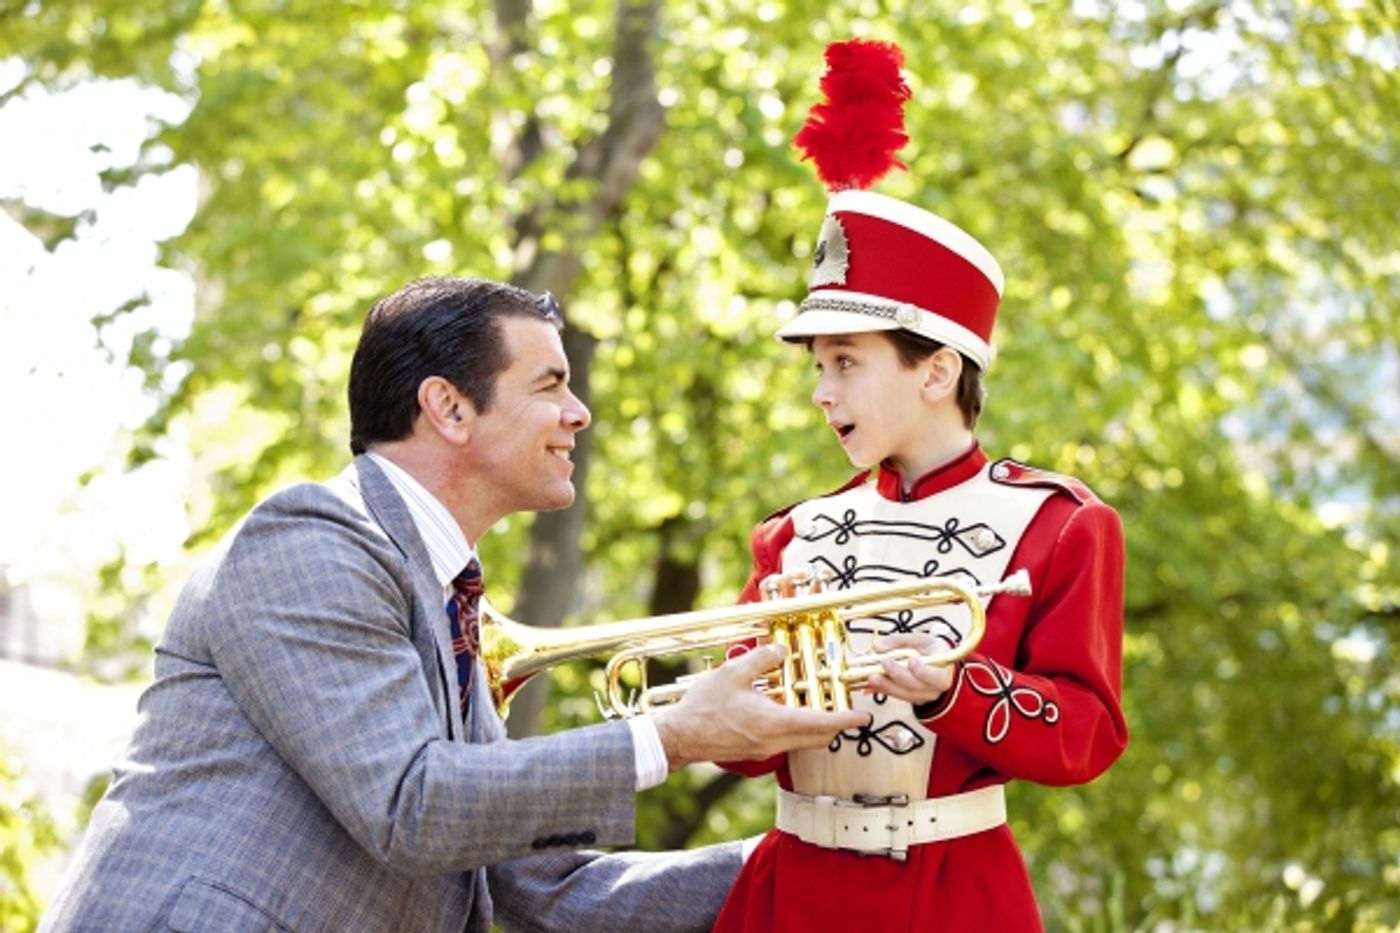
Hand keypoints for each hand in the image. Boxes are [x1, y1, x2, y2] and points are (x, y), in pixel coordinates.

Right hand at [650, 644, 869, 770]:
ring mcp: (765, 749)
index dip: (846, 719)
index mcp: (774, 723)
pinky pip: (787, 741)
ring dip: (817, 726)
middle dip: (836, 725)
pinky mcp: (756, 750)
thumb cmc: (703, 707)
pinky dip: (798, 729)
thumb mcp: (733, 673)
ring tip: (822, 707)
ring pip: (803, 741)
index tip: (862, 715)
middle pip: (818, 737)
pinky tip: (789, 711)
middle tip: (847, 709)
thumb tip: (782, 651)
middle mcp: (774, 741)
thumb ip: (763, 660)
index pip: (821, 724)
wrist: (680, 737)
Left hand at [863, 633, 954, 705]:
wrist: (938, 663)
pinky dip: (882, 689)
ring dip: (886, 685)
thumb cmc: (932, 650)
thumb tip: (879, 647)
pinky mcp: (910, 699)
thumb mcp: (921, 639)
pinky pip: (895, 696)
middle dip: (897, 675)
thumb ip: (899, 640)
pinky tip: (870, 684)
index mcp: (943, 673)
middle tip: (884, 663)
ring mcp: (922, 696)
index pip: (936, 677)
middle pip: (915, 686)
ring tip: (872, 677)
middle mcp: (934, 689)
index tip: (912, 660)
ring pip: (903, 694)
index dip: (923, 671)